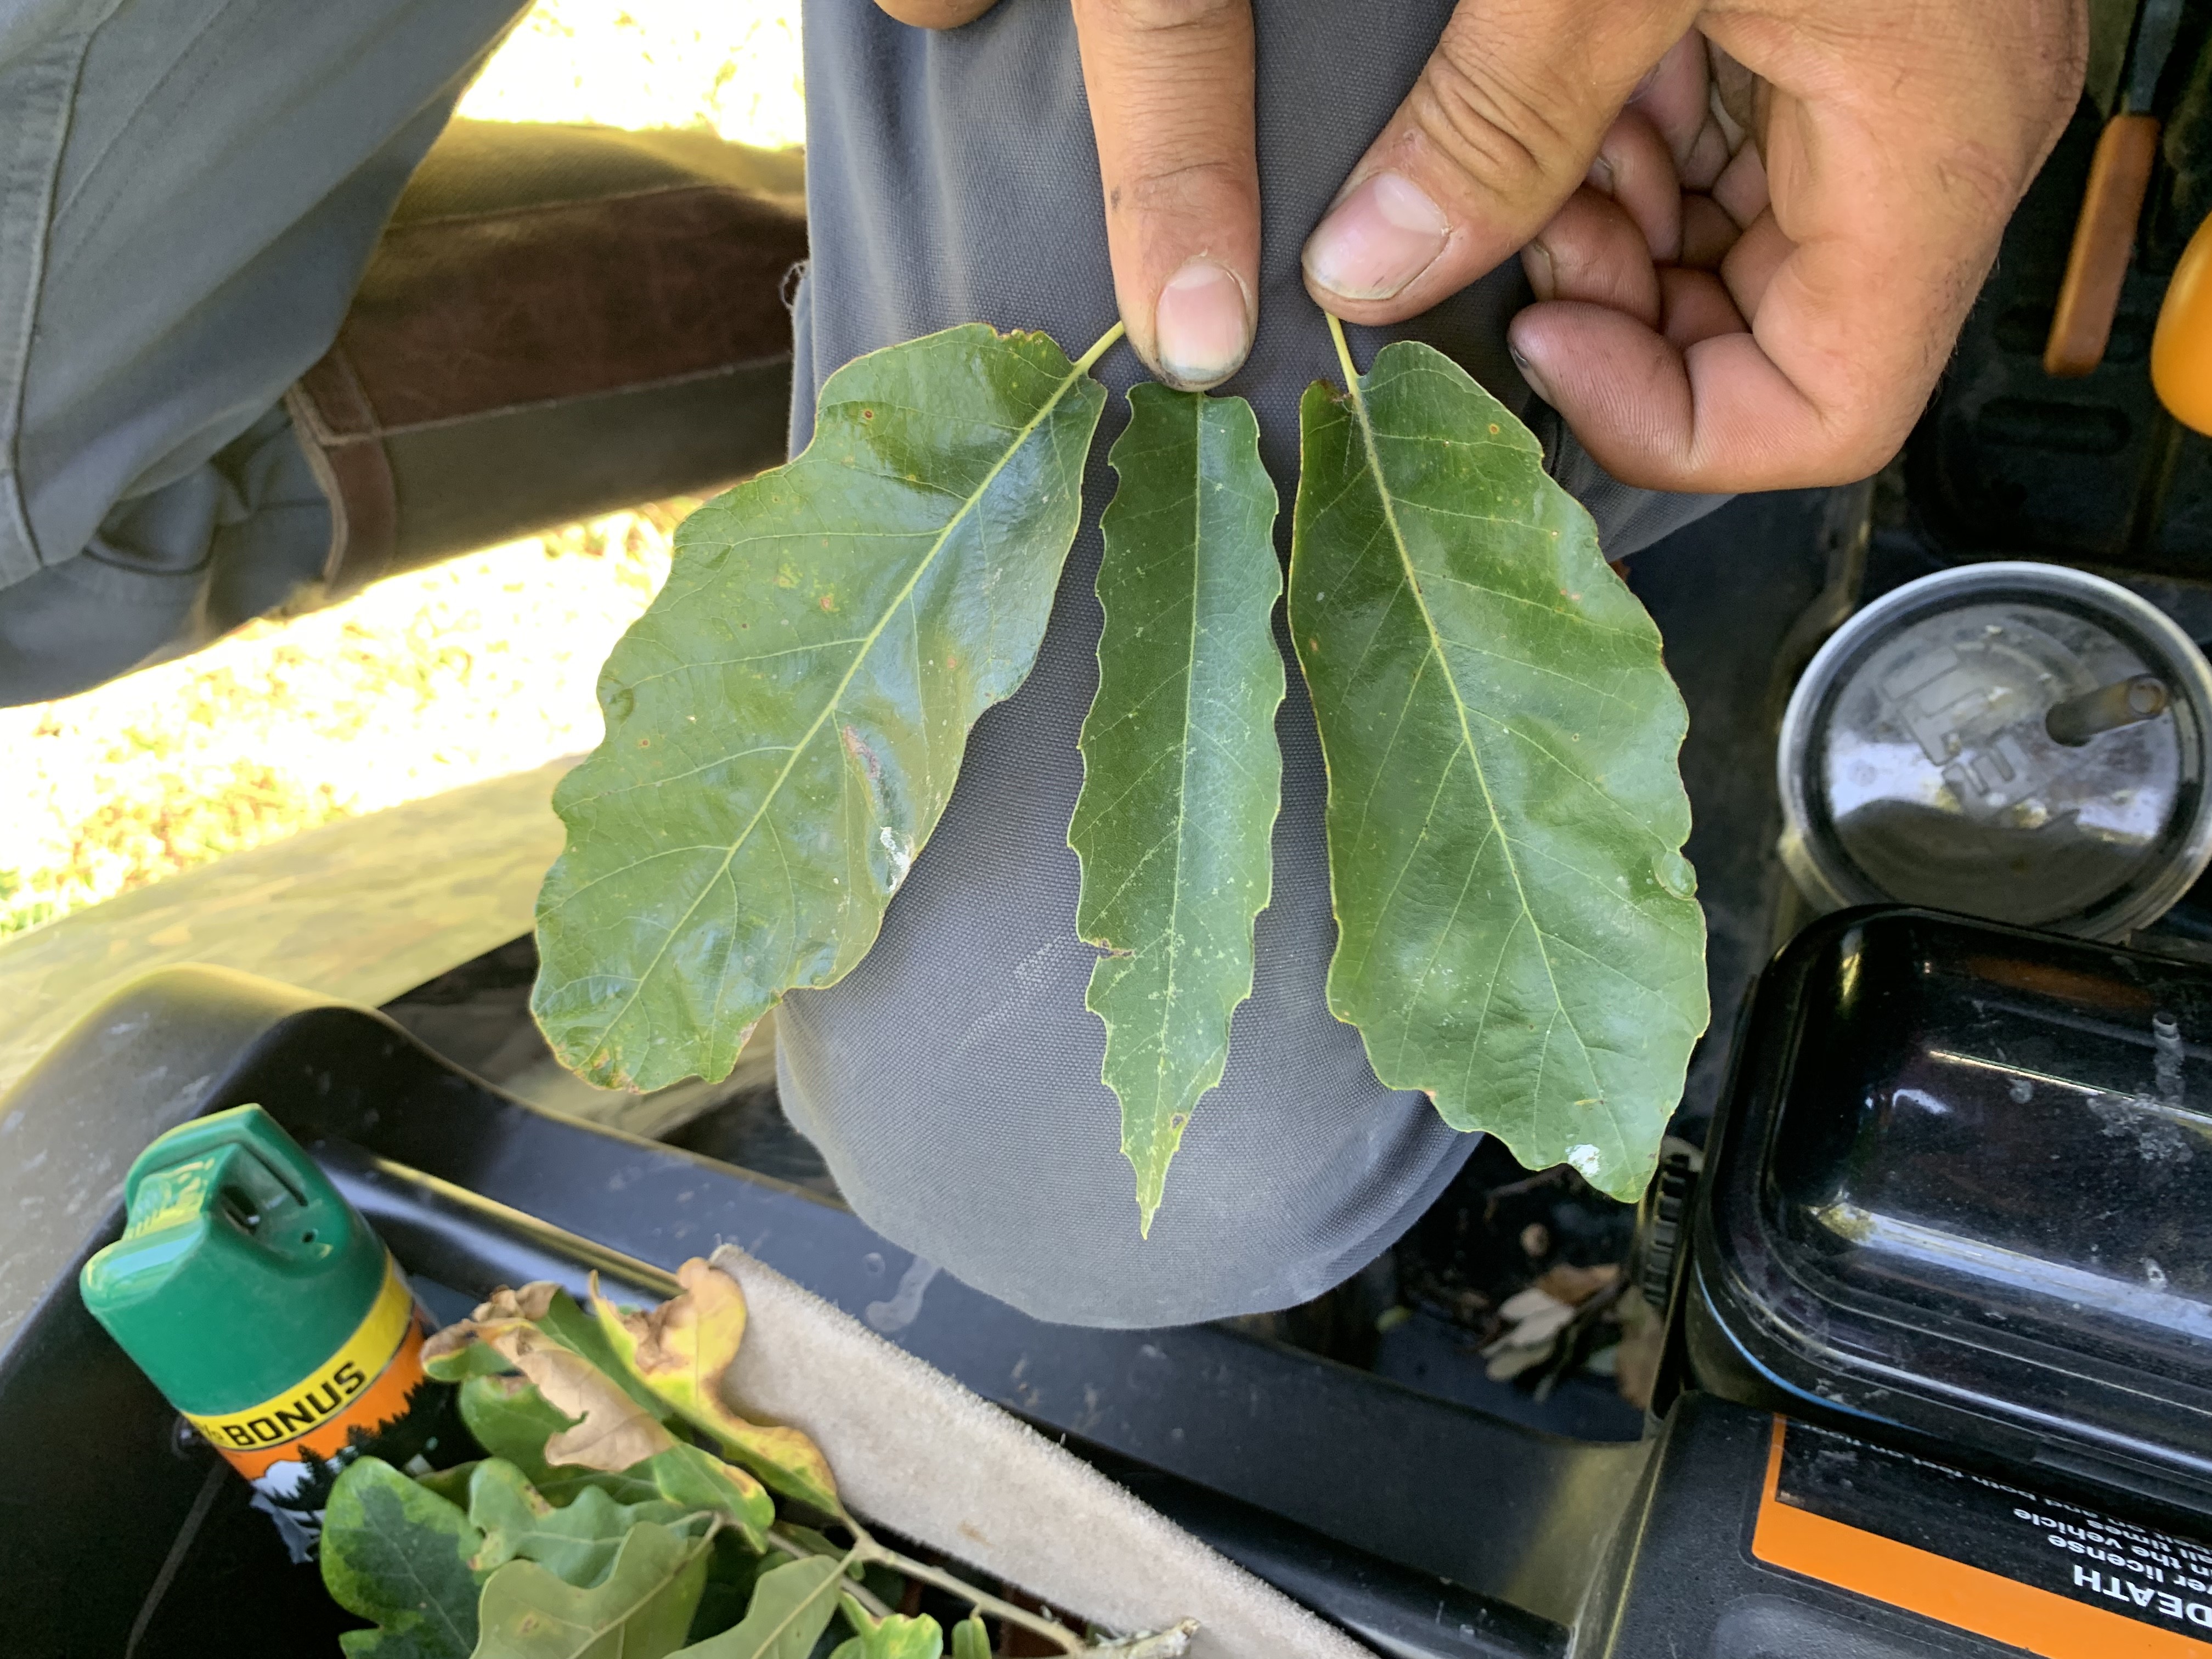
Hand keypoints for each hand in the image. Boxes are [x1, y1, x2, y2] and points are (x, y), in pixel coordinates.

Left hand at [874, 0, 2084, 493]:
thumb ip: (1489, 129)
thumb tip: (1368, 272)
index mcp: (1930, 148)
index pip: (1821, 410)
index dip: (1665, 423)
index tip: (1537, 346)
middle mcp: (1938, 136)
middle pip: (1772, 340)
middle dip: (1620, 315)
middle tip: (1507, 245)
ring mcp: (1894, 85)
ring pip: (1741, 251)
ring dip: (1611, 233)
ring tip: (1520, 164)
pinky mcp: (1842, 32)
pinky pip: (1738, 152)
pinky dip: (1631, 152)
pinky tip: (1554, 104)